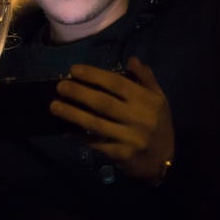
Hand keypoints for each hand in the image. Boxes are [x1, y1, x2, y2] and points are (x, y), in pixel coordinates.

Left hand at [50, 56, 174, 180]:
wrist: (165, 160)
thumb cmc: (158, 124)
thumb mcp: (158, 99)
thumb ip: (145, 78)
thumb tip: (132, 60)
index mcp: (146, 100)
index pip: (117, 84)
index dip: (94, 75)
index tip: (74, 70)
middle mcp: (138, 118)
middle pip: (104, 103)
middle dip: (79, 93)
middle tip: (60, 86)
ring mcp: (129, 137)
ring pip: (97, 124)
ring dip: (73, 114)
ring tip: (54, 106)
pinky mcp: (121, 154)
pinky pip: (97, 144)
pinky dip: (81, 138)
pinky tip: (66, 131)